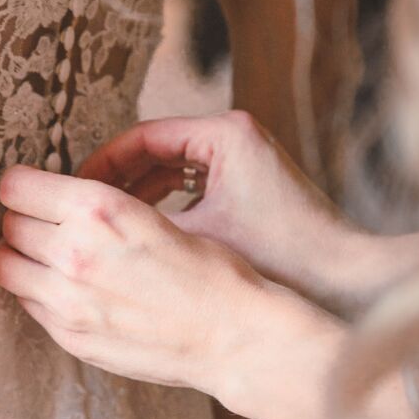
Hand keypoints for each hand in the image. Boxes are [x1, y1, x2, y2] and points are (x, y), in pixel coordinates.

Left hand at [0, 165, 269, 394]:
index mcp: (98, 209)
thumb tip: (50, 198)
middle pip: (8, 224)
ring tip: (42, 253)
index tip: (30, 188)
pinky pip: (26, 304)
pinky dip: (35, 290)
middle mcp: (75, 253)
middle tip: (41, 219)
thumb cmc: (210, 268)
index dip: (22, 184)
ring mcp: (68, 301)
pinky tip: (62, 286)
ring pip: (4, 265)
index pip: (16, 186)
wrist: (236, 335)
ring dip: (19, 254)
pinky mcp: (72, 336)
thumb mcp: (150, 214)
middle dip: (22, 217)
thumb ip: (92, 206)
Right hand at [78, 110, 372, 313]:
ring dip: (139, 188)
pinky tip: (141, 224)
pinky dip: (164, 199)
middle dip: (119, 175)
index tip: (78, 187)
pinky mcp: (245, 180)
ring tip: (105, 215)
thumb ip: (142, 225)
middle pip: (155, 148)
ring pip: (170, 166)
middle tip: (84, 202)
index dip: (104, 163)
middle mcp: (234, 135)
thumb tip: (89, 223)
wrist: (340, 282)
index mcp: (224, 135)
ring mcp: (241, 157)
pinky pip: (190, 181)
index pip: (144, 137)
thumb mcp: (196, 239)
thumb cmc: (276, 258)